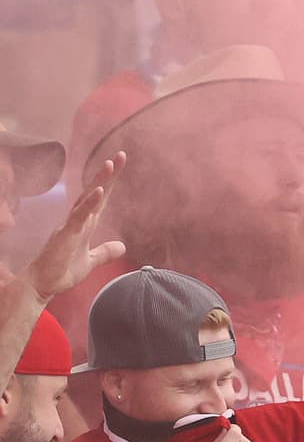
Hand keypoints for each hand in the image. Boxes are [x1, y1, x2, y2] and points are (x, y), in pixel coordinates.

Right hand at [20, 151, 126, 301]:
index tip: (120, 165)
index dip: (110, 183)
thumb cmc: (62, 271)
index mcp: (84, 224)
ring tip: (110, 164)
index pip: (100, 199)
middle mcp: (77, 220)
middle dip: (108, 175)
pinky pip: (79, 216)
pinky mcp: (65, 234)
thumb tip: (122, 246)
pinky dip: (89, 203)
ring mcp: (70, 225)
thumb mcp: (91, 261)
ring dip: (99, 182)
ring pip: (86, 199)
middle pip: (95, 192)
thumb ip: (105, 252)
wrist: (43, 285)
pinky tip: (99, 191)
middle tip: (121, 156)